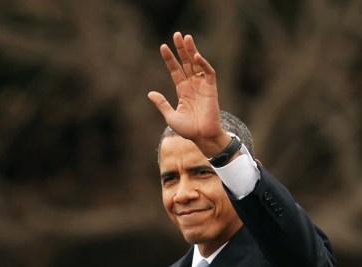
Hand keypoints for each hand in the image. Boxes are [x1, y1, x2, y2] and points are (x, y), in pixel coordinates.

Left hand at [147, 32, 230, 156]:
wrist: (202, 137)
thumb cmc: (188, 130)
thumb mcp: (170, 116)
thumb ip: (162, 103)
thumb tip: (150, 93)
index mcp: (182, 91)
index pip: (175, 70)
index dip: (169, 59)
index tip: (163, 47)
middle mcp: (192, 85)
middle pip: (186, 63)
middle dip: (181, 49)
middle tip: (177, 35)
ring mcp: (202, 86)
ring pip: (196, 64)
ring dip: (192, 51)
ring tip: (186, 38)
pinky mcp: (211, 88)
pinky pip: (208, 73)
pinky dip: (203, 64)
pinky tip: (196, 56)